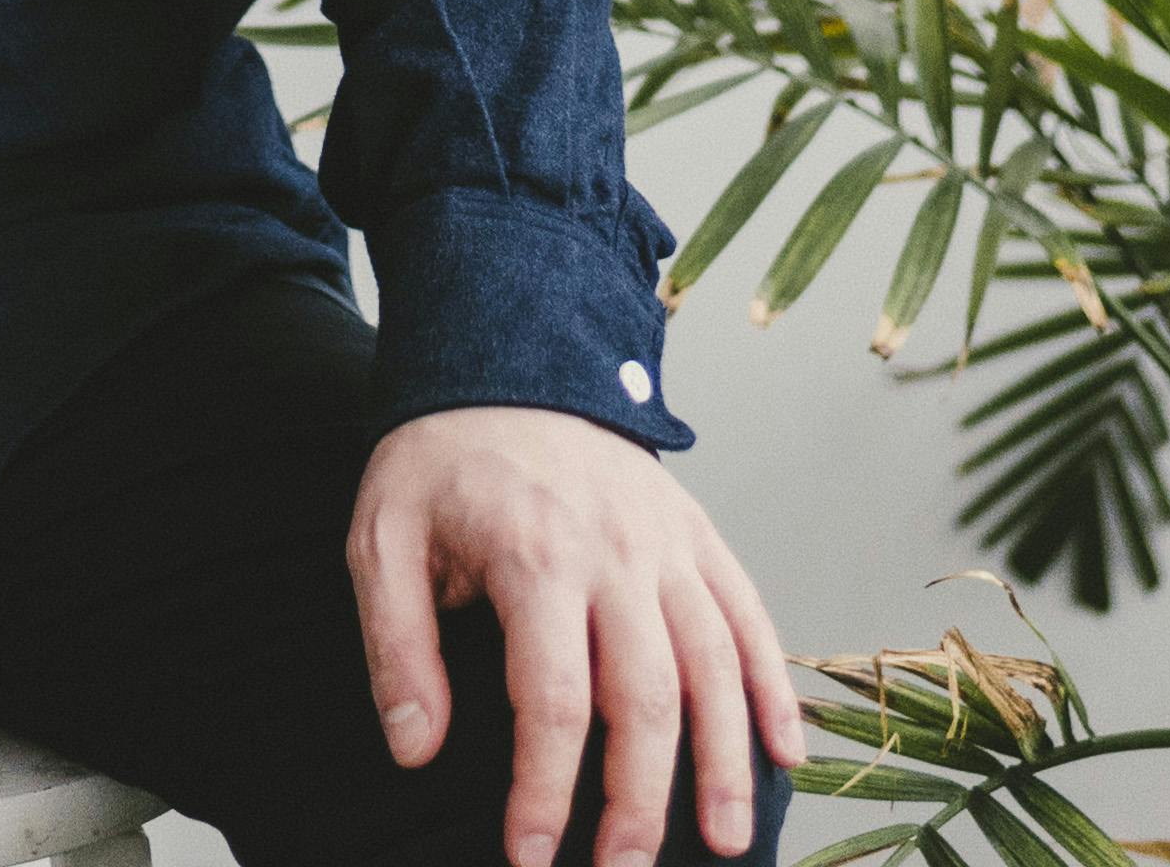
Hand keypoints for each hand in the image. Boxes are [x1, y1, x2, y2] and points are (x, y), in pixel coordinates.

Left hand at [348, 406, 806, 866]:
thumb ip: (396, 645)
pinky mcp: (698, 535)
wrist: (506, 354)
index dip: (546, 792)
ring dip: (726, 759)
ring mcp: (668, 542)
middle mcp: (617, 552)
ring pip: (715, 663)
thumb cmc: (437, 460)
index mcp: (536, 555)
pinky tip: (788, 753)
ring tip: (726, 839)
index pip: (554, 701)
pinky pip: (750, 615)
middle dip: (641, 801)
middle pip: (646, 696)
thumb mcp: (381, 537)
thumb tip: (414, 750)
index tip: (528, 859)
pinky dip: (775, 685)